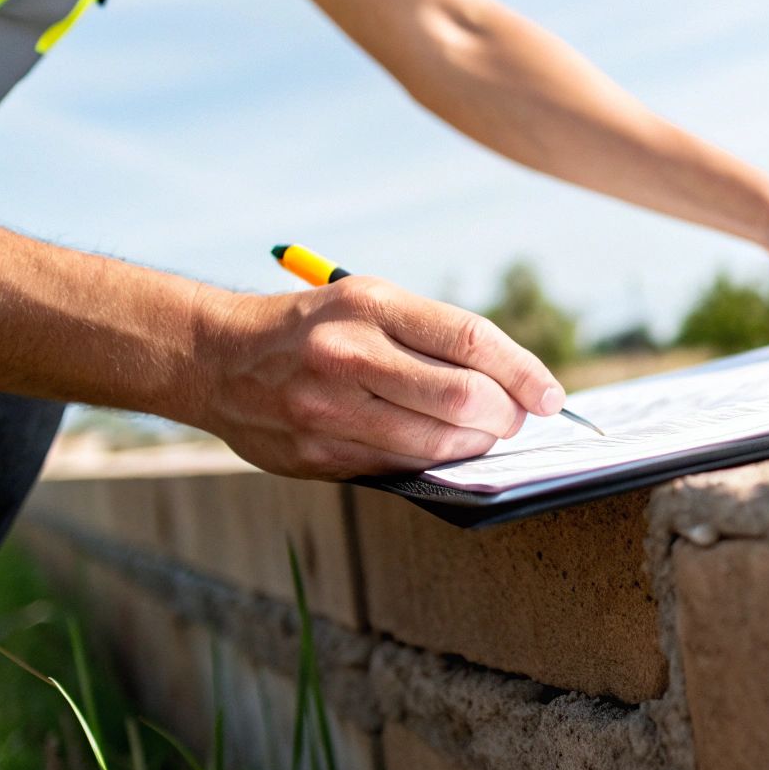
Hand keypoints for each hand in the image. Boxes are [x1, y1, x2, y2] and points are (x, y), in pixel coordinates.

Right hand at [188, 278, 566, 479]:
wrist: (218, 359)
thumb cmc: (315, 328)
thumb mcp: (370, 303)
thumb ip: (436, 336)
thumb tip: (516, 382)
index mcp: (370, 306)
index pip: (471, 340)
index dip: (524, 372)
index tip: (550, 393)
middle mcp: (349, 355)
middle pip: (464, 396)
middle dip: (507, 415)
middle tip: (516, 417)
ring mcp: (330, 410)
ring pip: (438, 442)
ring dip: (477, 443)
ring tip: (481, 432)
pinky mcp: (318, 456)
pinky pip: (402, 466)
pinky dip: (434, 459)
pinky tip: (437, 446)